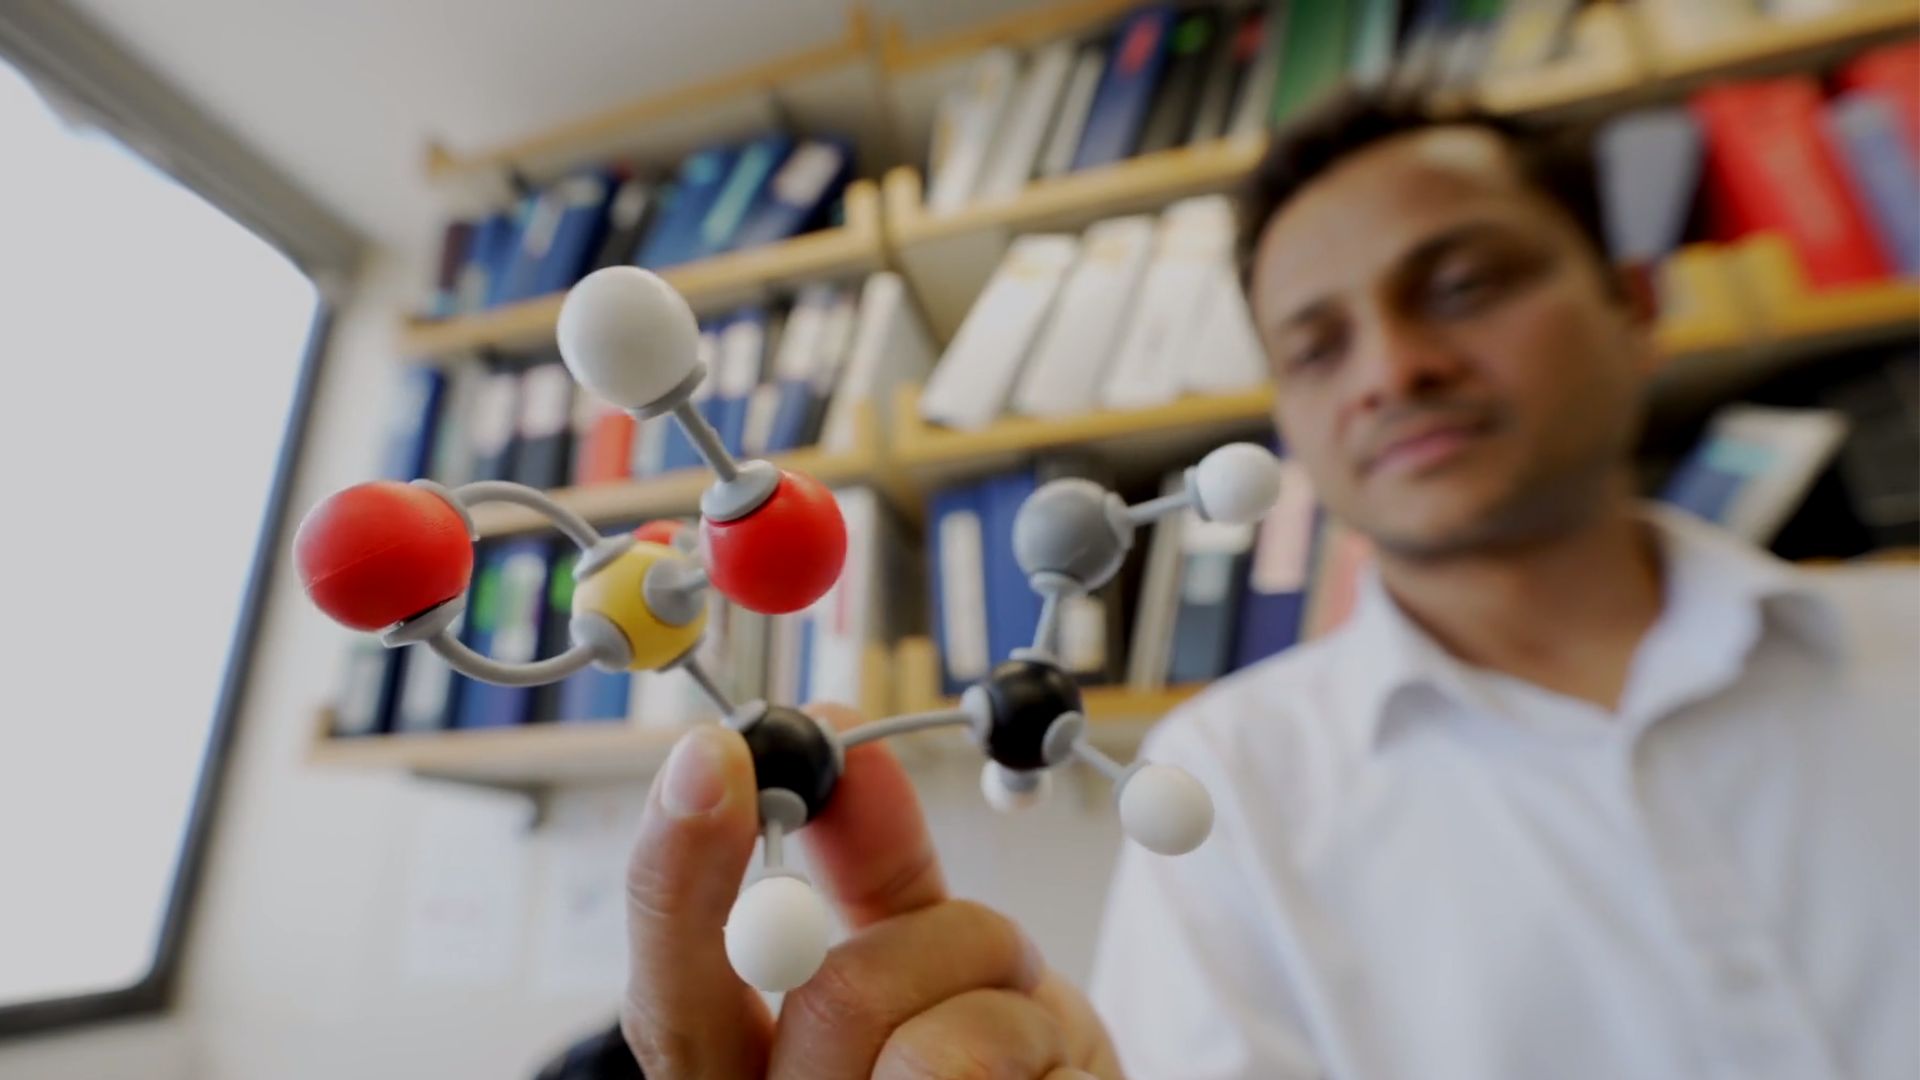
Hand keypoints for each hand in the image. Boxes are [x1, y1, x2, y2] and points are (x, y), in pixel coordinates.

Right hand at [621, 703, 1120, 1078]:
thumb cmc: (987, 1071)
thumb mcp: (919, 966)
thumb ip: (865, 872)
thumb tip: (838, 747)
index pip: (670, 1003)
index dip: (678, 876)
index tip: (716, 755)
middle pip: (839, 1001)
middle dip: (948, 942)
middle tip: (1004, 954)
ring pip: (941, 1054)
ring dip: (1019, 1013)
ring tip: (1032, 1048)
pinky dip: (1072, 1068)